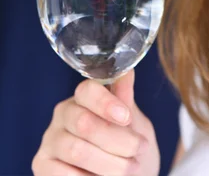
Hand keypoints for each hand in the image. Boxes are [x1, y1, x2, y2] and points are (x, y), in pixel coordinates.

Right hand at [32, 69, 159, 175]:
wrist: (126, 174)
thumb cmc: (128, 144)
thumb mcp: (132, 121)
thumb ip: (125, 99)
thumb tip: (126, 71)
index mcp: (83, 97)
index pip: (87, 90)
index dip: (106, 103)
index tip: (127, 117)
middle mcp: (63, 114)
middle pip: (84, 123)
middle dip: (117, 139)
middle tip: (138, 148)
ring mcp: (50, 140)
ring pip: (77, 151)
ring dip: (109, 163)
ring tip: (130, 168)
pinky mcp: (42, 165)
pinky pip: (64, 174)